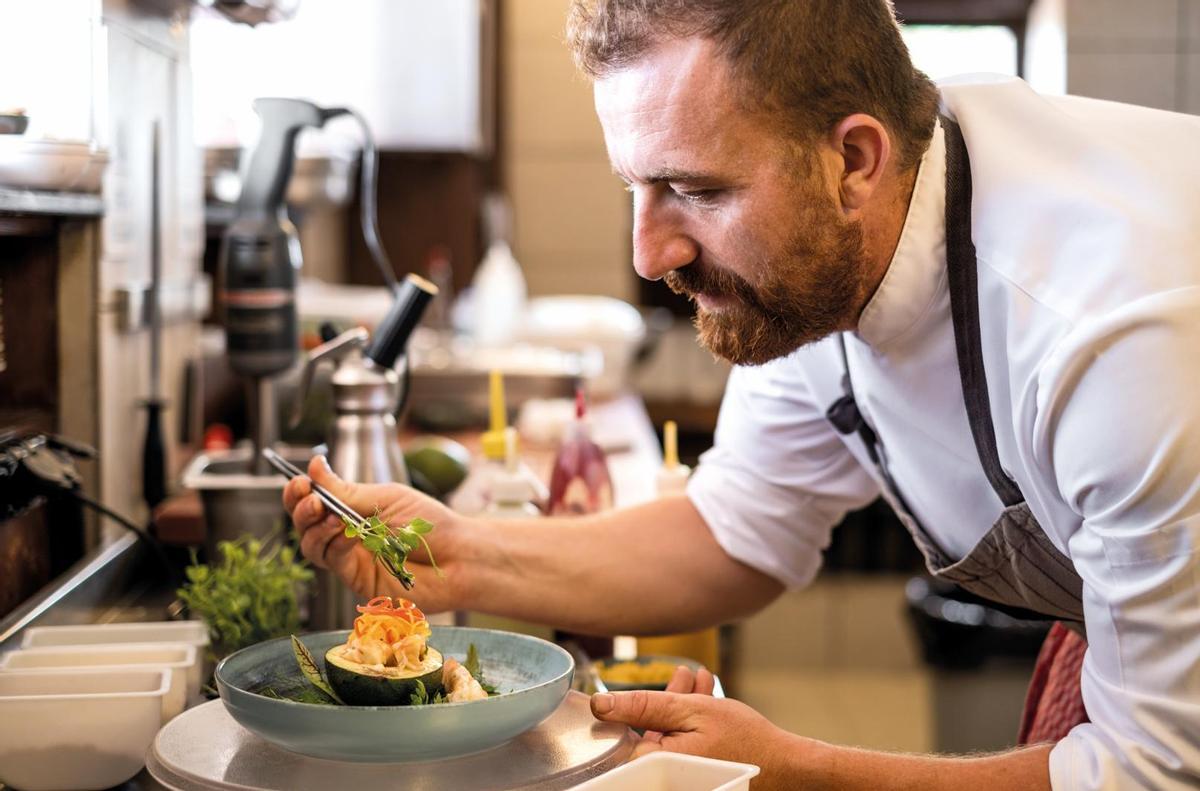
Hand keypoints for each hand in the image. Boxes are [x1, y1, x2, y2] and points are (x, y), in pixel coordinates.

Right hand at [282, 456, 472, 612]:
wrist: (458, 556)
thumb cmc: (429, 525)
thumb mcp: (385, 498)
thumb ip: (347, 491)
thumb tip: (314, 466)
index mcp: (353, 510)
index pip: (314, 501)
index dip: (299, 493)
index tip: (300, 481)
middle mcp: (347, 534)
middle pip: (305, 525)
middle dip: (299, 509)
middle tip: (310, 498)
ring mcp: (350, 559)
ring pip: (312, 545)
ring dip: (314, 527)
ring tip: (327, 513)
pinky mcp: (356, 580)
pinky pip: (333, 561)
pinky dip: (336, 544)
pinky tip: (347, 533)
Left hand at [590, 673, 803, 789]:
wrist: (787, 765)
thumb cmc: (745, 740)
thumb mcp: (693, 710)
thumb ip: (644, 705)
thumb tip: (600, 705)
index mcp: (656, 765)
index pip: (620, 740)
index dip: (623, 713)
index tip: (632, 694)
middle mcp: (664, 777)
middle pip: (646, 734)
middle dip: (661, 702)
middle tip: (682, 677)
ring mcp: (680, 778)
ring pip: (667, 735)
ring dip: (678, 705)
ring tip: (697, 680)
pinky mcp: (694, 775)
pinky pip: (682, 745)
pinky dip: (690, 722)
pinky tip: (703, 695)